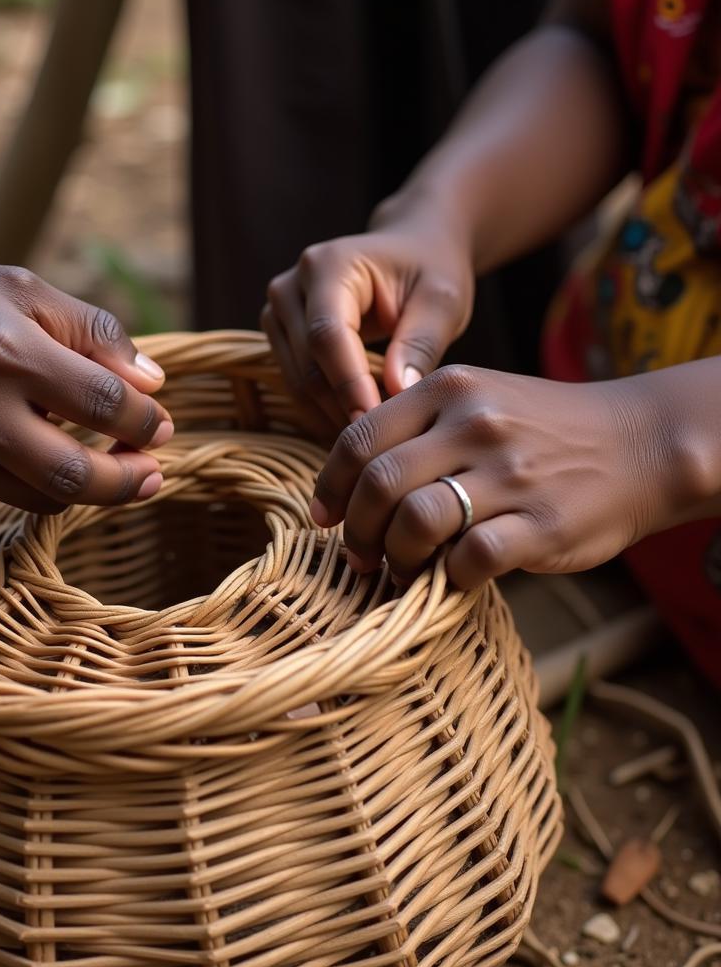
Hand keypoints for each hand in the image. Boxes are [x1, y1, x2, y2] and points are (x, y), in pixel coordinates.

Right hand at [260, 193, 473, 433]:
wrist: (409, 252)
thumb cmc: (429, 271)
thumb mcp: (442, 300)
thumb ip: (420, 343)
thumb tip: (397, 392)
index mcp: (328, 266)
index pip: (327, 335)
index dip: (349, 383)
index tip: (378, 421)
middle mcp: (289, 287)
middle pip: (307, 365)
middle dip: (344, 406)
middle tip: (386, 442)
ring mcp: (277, 313)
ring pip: (297, 382)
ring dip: (334, 414)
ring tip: (378, 435)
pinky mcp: (279, 338)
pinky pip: (297, 386)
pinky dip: (326, 409)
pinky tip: (360, 425)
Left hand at [309, 365, 683, 587]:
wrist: (642, 443)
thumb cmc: (543, 430)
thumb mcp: (479, 399)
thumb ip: (417, 427)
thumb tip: (349, 484)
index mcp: (450, 389)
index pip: (358, 439)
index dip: (330, 486)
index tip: (324, 516)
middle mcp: (476, 424)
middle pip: (378, 483)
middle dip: (357, 530)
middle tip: (360, 554)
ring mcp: (511, 473)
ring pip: (416, 521)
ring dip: (395, 556)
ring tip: (401, 569)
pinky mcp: (542, 522)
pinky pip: (471, 558)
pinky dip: (448, 577)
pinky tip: (452, 577)